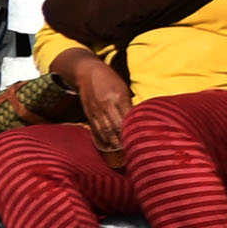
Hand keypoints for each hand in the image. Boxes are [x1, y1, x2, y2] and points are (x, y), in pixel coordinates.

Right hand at [52, 47, 133, 162]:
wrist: (85, 71)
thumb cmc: (109, 79)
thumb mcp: (123, 88)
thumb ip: (129, 104)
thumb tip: (140, 121)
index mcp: (118, 96)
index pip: (128, 118)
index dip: (133, 132)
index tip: (141, 142)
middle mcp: (106, 104)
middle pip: (116, 128)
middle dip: (124, 142)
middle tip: (133, 154)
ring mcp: (96, 110)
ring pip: (106, 131)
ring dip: (114, 144)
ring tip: (122, 156)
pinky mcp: (88, 113)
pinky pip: (95, 129)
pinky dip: (102, 140)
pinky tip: (108, 148)